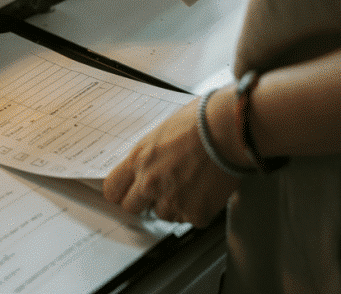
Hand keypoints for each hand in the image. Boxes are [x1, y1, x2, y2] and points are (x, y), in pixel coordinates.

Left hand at [103, 97, 239, 227]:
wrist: (228, 130)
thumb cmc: (199, 121)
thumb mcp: (160, 133)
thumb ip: (147, 156)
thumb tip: (142, 168)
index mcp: (139, 160)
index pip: (112, 189)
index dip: (121, 191)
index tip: (126, 192)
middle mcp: (150, 183)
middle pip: (131, 207)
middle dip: (143, 201)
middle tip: (160, 190)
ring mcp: (172, 200)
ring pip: (162, 215)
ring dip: (172, 205)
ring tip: (189, 184)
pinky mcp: (196, 213)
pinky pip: (190, 219)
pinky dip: (197, 209)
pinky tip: (205, 189)